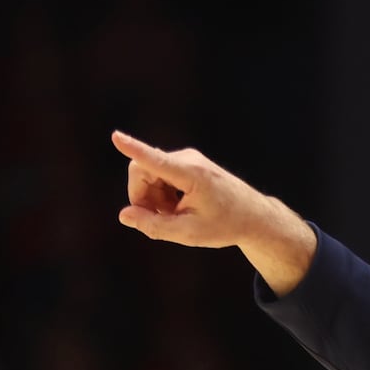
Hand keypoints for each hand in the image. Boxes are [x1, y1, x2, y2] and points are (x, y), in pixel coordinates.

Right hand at [111, 130, 316, 293]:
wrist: (253, 216)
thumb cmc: (225, 225)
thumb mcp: (190, 233)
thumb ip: (155, 226)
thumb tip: (124, 215)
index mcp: (192, 175)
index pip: (156, 161)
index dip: (133, 149)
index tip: (116, 136)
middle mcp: (188, 159)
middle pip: (141, 171)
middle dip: (142, 197)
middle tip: (162, 220)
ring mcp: (187, 158)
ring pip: (147, 174)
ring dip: (153, 198)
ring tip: (177, 215)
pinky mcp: (186, 162)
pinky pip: (158, 174)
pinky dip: (162, 194)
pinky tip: (179, 208)